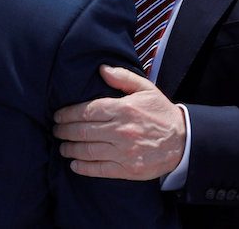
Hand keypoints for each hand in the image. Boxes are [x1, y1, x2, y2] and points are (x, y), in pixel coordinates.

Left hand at [53, 65, 185, 179]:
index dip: (68, 113)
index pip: (88, 110)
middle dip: (64, 130)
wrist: (183, 142)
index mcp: (124, 109)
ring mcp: (123, 152)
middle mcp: (121, 130)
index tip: (58, 115)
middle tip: (56, 130)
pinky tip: (74, 163)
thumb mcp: (146, 89)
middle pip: (83, 130)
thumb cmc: (161, 113)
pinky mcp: (127, 169)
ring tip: (62, 146)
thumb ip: (123, 77)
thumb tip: (101, 69)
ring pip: (87, 150)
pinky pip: (98, 169)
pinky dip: (83, 167)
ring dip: (70, 148)